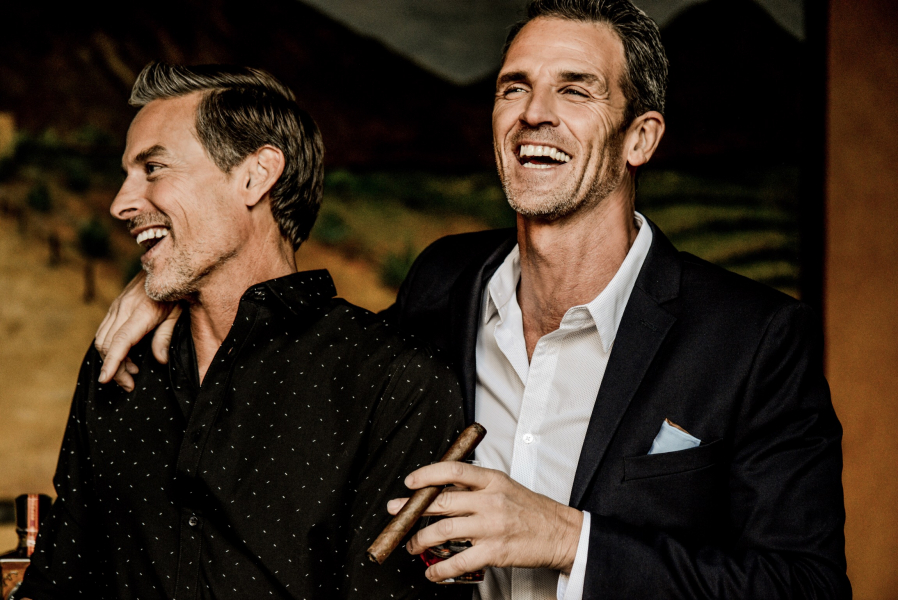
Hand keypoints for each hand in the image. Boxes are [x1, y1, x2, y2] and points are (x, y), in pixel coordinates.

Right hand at [94, 271, 179, 390]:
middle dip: (114, 368)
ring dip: (111, 359)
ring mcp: (117, 306)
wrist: (167, 262)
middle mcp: (124, 308)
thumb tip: (158, 360)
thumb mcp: (179, 313)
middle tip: (130, 384)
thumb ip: (166, 336)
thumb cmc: (177, 289)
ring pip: (102, 338)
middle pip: (107, 344)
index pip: (121, 341)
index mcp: (142, 312)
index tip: (105, 380)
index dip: (112, 362)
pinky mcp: (115, 305)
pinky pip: (105, 330)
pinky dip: (110, 348)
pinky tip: (127, 356)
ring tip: (130, 372)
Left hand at [387, 461, 582, 582]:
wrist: (561, 533)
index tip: (410, 482)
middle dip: (414, 508)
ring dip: (421, 540)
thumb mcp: (505, 486)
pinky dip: (441, 569)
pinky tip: (433, 572)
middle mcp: (490, 500)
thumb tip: (441, 487)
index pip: (453, 469)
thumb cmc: (532, 510)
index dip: (428, 474)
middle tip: (397, 513)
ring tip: (412, 545)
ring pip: (445, 531)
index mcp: (492, 480)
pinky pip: (460, 561)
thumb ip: (476, 486)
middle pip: (442, 501)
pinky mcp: (495, 551)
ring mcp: (492, 526)